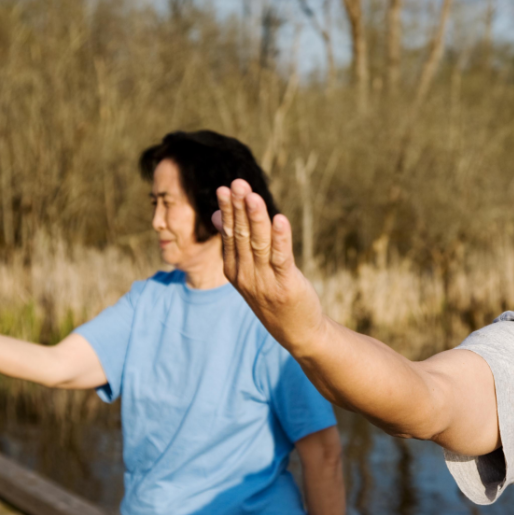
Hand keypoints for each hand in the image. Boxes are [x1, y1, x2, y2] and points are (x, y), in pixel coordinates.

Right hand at [213, 179, 325, 354]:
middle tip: (238, 184)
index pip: (229, 234)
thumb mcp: (248, 270)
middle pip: (241, 235)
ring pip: (259, 243)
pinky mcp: (285, 285)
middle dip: (239, 208)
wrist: (296, 330)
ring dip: (256, 218)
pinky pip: (281, 257)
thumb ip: (235, 244)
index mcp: (234, 269)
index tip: (225, 188)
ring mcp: (264, 281)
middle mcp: (245, 275)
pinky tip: (280, 219)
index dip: (228, 210)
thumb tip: (217, 215)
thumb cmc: (272, 295)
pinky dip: (281, 237)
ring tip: (253, 196)